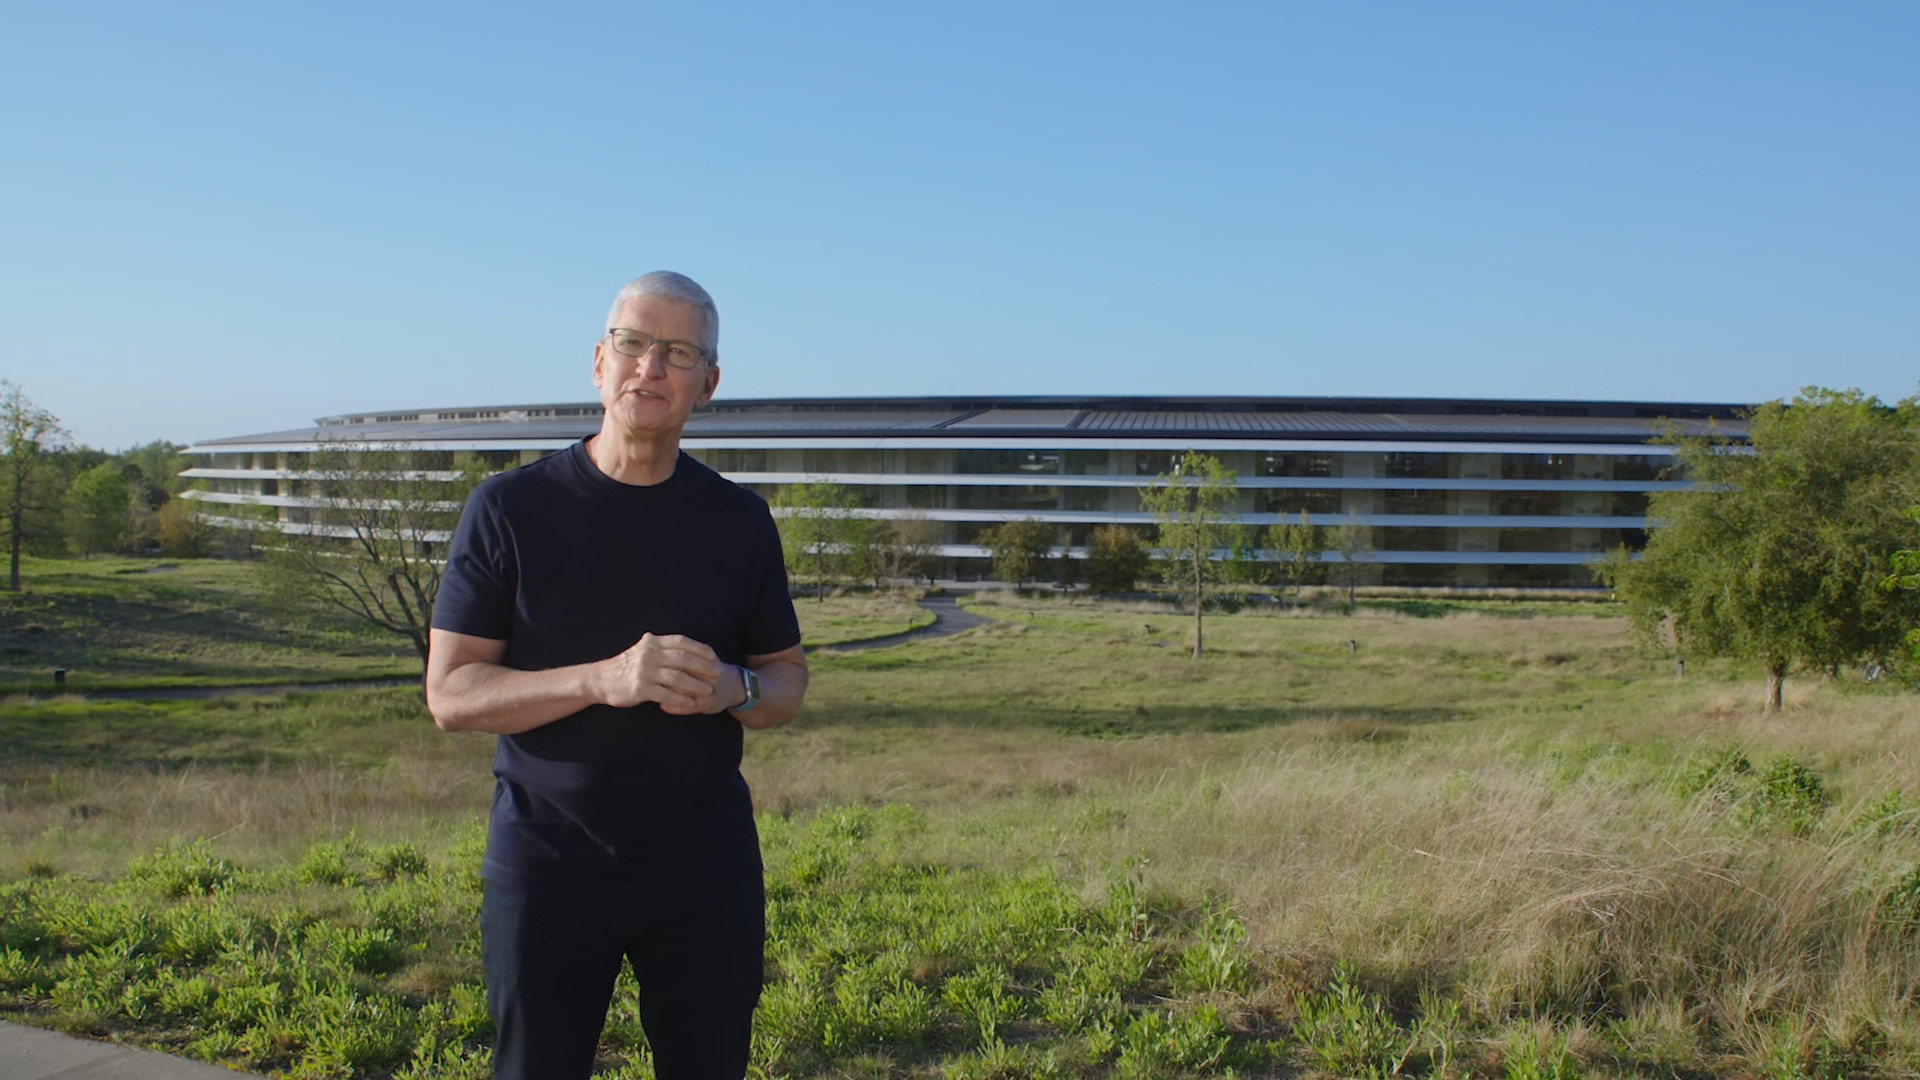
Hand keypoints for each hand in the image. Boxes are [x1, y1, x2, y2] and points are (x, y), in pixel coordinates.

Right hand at [599, 633, 737, 714]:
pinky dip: (681, 699)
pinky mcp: (641, 689)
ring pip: (677, 677)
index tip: (713, 656)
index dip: (700, 648)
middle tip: (717, 673)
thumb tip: (686, 647)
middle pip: (683, 658)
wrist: (601, 679)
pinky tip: (692, 703)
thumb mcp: (643, 650)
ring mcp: (645, 672)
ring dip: (696, 684)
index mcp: (652, 643)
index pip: (681, 641)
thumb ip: (662, 647)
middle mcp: (649, 654)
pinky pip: (667, 694)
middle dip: (703, 666)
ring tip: (708, 690)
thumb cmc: (627, 666)